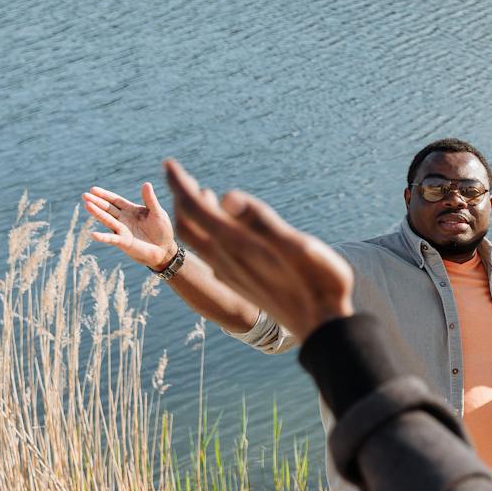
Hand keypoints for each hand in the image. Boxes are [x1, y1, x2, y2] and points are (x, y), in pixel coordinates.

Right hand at [83, 182, 177, 270]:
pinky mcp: (123, 242)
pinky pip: (111, 239)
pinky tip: (93, 235)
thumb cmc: (161, 230)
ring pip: (107, 220)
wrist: (164, 249)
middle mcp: (123, 219)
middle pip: (108, 209)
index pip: (115, 200)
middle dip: (97, 202)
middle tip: (85, 196)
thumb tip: (146, 184)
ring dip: (97, 213)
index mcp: (130, 210)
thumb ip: (150, 200)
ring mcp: (122, 230)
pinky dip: (103, 237)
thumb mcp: (157, 213)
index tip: (93, 189)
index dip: (104, 195)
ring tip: (87, 205)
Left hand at [163, 159, 353, 337]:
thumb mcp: (300, 247)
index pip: (195, 210)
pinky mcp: (241, 282)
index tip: (168, 163)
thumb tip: (227, 197)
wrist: (322, 327)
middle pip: (188, 226)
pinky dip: (205, 232)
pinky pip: (210, 252)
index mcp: (238, 246)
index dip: (180, 185)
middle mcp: (227, 261)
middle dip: (180, 198)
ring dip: (191, 216)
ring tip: (199, 196)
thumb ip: (263, 222)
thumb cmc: (320, 285)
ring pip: (197, 241)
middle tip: (178, 176)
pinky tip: (222, 229)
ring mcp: (233, 274)